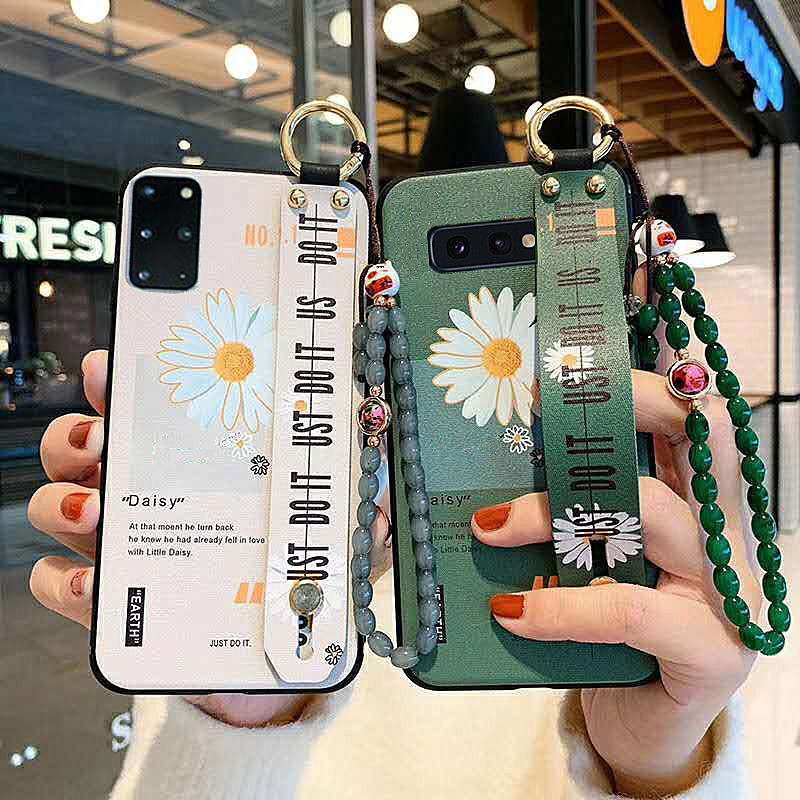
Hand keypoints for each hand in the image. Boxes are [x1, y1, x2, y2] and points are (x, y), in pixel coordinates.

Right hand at [27, 349, 391, 727]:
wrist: (280, 657)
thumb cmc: (306, 579)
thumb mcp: (345, 535)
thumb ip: (367, 503)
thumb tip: (383, 475)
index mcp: (199, 463)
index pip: (145, 407)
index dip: (119, 380)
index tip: (113, 367)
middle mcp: (152, 495)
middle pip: (81, 446)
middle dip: (79, 435)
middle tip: (105, 440)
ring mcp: (126, 547)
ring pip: (59, 505)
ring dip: (64, 502)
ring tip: (99, 512)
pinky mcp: (113, 605)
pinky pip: (60, 587)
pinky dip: (66, 582)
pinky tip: (97, 583)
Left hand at [472, 369, 759, 796]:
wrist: (641, 723)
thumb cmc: (610, 630)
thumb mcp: (592, 557)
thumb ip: (572, 512)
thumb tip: (489, 471)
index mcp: (697, 498)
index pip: (690, 415)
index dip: (638, 381)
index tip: (563, 369)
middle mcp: (724, 530)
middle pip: (700, 432)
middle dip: (628, 401)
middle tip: (543, 406)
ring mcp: (728, 588)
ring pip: (648, 511)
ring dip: (552, 512)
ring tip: (489, 526)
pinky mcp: (712, 649)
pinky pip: (628, 608)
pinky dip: (560, 607)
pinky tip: (511, 611)